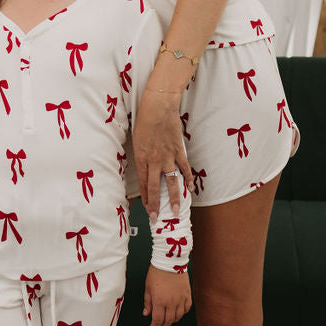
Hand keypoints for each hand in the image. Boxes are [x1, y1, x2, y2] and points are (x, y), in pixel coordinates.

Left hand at [133, 86, 191, 216]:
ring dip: (173, 198)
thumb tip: (142, 164)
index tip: (146, 209)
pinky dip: (188, 178)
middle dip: (155, 205)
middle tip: (157, 219)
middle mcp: (154, 161)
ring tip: (176, 211)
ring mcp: (168, 157)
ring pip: (171, 182)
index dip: (145, 198)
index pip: (142, 184)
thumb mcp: (136, 138)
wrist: (158, 106)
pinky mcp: (178, 150)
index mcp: (141, 158)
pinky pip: (184, 168)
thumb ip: (140, 154)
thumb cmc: (144, 119)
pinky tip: (189, 188)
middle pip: (154, 188)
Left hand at [143, 266, 191, 325]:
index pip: (157, 320)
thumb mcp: (148, 288)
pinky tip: (178, 311)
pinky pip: (187, 308)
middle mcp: (171, 302)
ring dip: (173, 320)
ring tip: (168, 319)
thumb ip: (147, 302)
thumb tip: (146, 313)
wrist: (169, 261)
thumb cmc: (157, 272)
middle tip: (159, 324)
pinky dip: (183, 312)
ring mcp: (180, 299)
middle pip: (168, 321)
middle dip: (162, 325)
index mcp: (159, 301)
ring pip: (178, 316)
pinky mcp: (187, 294)